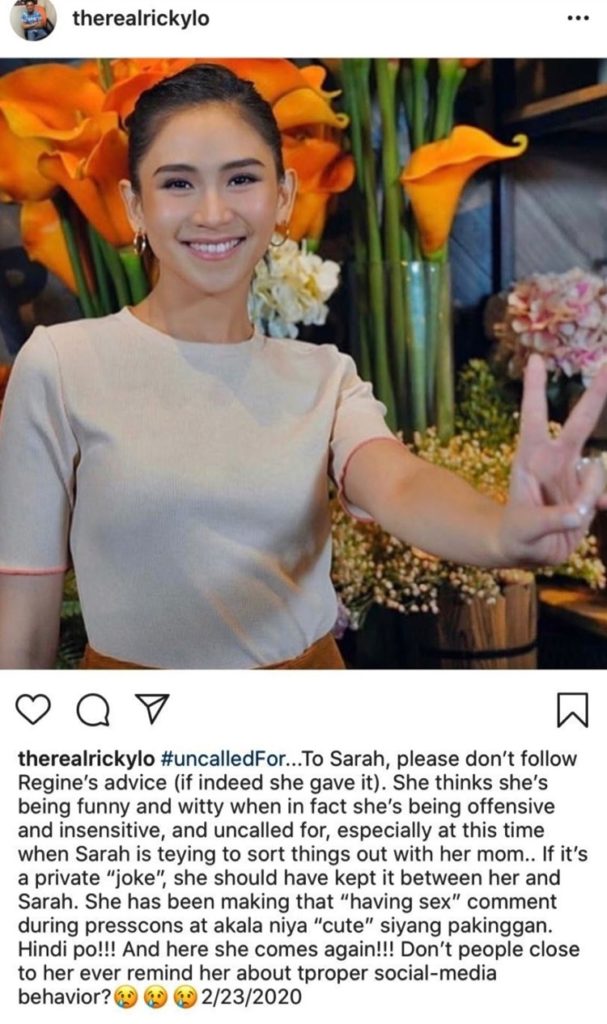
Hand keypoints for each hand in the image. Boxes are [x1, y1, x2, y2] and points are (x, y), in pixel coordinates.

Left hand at [499, 354, 606, 566]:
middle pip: (579, 422)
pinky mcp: (589, 494)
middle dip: (596, 393)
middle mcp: (556, 461)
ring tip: (567, 517)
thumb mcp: (526, 530)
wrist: (527, 550)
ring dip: (586, 496)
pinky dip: (600, 503)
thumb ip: (552, 520)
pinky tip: (590, 512)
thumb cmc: (517, 534)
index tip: (537, 359)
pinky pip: (602, 495)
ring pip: (595, 473)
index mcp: (532, 459)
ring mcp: (575, 475)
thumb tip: (581, 512)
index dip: (534, 389)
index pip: (533, 418)